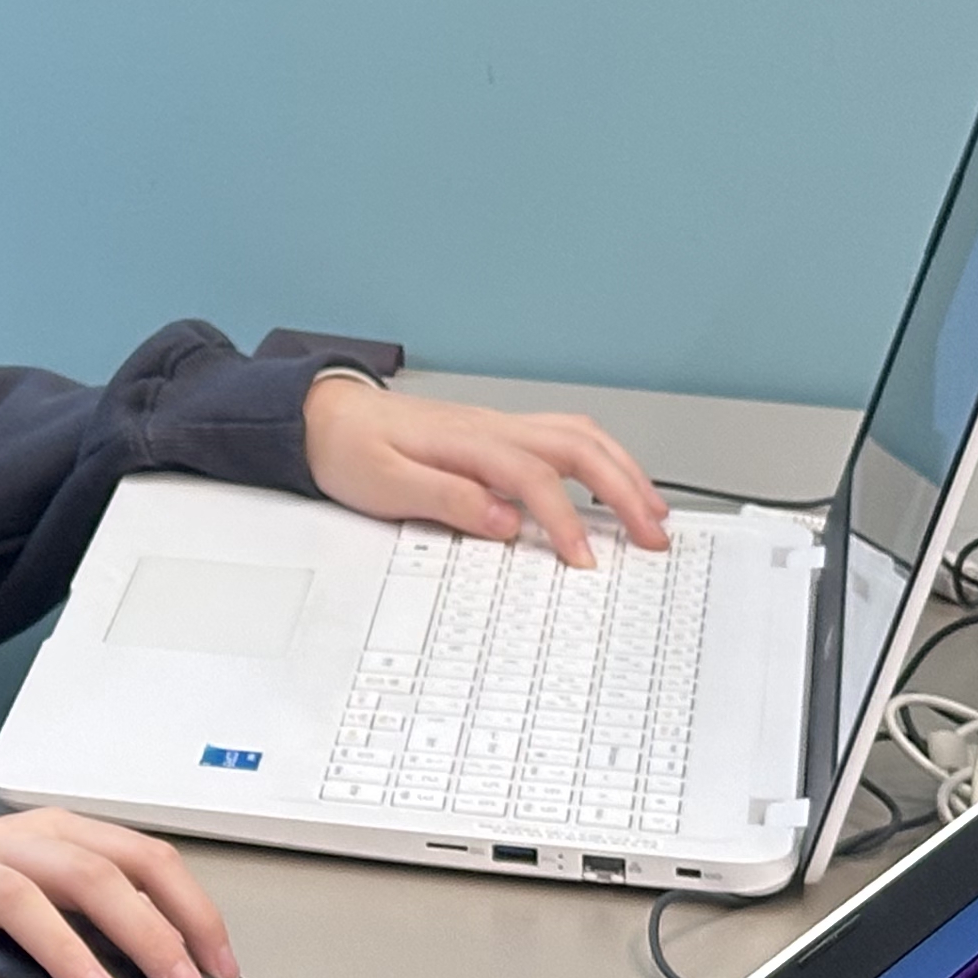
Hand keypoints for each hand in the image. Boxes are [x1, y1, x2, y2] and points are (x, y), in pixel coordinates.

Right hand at [0, 808, 236, 977]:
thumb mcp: (28, 887)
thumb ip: (89, 913)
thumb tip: (175, 971)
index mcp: (48, 834)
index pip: (138, 854)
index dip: (189, 907)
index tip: (221, 965)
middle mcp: (4, 842)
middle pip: (89, 871)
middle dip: (148, 930)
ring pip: (21, 896)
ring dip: (73, 952)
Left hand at [302, 376, 668, 565]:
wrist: (323, 416)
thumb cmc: (349, 449)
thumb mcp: (384, 483)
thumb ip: (446, 499)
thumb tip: (505, 520)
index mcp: (466, 441)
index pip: (534, 477)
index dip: (564, 520)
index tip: (584, 561)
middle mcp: (491, 427)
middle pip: (577, 447)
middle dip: (625, 490)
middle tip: (654, 537)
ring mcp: (498, 426)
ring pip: (579, 436)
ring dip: (623, 471)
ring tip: (653, 512)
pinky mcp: (497, 434)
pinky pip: (563, 437)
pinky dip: (600, 459)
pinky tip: (612, 483)